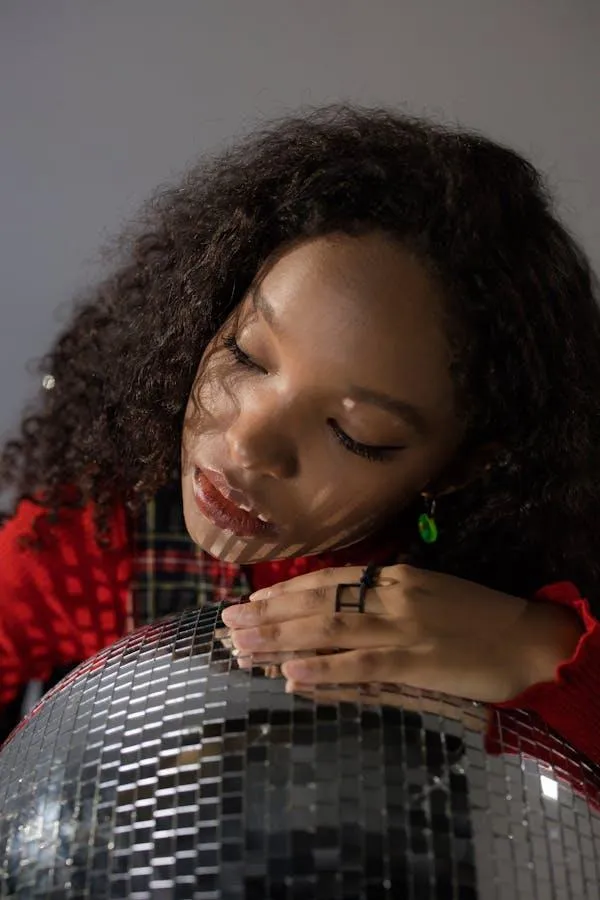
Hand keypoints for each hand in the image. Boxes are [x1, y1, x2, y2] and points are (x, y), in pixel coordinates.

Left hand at [220, 565, 583, 703]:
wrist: (528, 641)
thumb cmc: (477, 618)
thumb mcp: (426, 595)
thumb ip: (382, 599)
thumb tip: (335, 610)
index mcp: (394, 576)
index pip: (327, 581)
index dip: (284, 593)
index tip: (250, 602)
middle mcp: (391, 594)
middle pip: (317, 603)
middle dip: (268, 615)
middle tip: (227, 624)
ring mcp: (401, 626)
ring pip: (328, 631)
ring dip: (280, 641)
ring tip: (241, 648)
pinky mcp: (415, 660)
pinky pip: (359, 665)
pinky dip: (323, 670)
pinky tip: (289, 675)